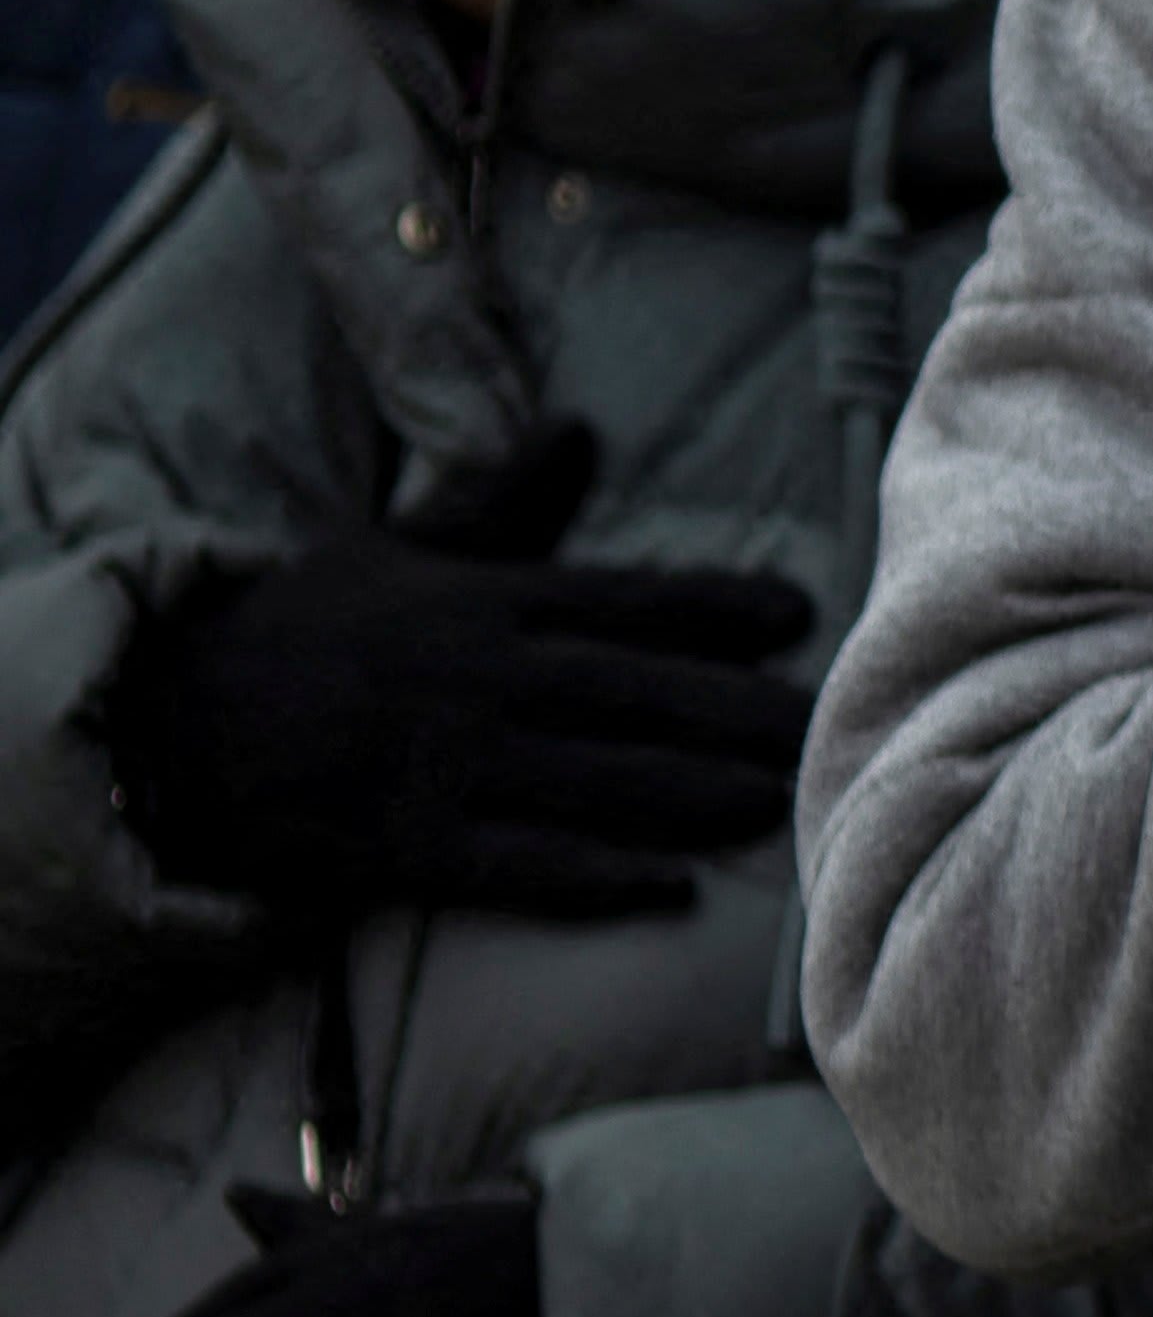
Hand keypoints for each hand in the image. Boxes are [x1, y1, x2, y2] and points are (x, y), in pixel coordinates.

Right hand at [100, 421, 806, 919]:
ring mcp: (437, 766)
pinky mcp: (400, 846)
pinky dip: (594, 881)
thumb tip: (578, 426)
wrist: (159, 728)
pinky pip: (515, 867)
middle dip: (733, 710)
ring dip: (691, 794)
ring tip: (780, 802)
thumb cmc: (298, 637)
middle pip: (630, 694)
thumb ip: (500, 502)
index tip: (797, 613)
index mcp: (477, 603)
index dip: (711, 607)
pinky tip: (670, 890)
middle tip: (827, 725)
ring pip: (593, 781)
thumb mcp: (394, 551)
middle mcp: (471, 680)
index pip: (618, 600)